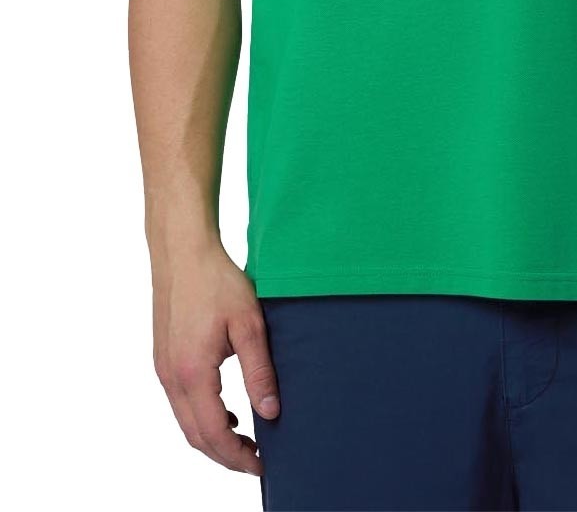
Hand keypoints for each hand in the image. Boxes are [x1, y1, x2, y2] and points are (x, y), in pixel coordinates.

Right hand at [151, 242, 279, 475]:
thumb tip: (270, 413)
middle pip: (195, 436)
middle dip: (225, 456)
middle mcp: (172, 377)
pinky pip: (180, 403)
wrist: (183, 254)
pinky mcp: (164, 359)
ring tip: (245, 440)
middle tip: (257, 460)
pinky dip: (202, 417)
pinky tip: (227, 412)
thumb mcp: (249, 324)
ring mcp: (164, 369)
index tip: (262, 465)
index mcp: (192, 373)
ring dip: (213, 438)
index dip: (237, 456)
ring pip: (185, 422)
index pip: (214, 433)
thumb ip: (259, 371)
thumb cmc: (217, 282)